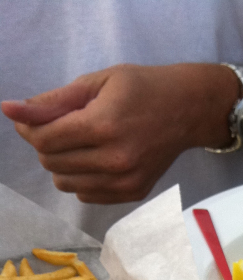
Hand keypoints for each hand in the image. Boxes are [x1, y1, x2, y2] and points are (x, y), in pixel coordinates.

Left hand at [1, 64, 239, 203]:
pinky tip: (94, 160)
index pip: (46, 140)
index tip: (30, 119)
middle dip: (45, 146)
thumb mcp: (96, 83)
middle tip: (58, 128)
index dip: (29, 129)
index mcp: (104, 126)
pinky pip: (87, 195)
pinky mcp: (133, 193)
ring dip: (62, 165)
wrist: (186, 111)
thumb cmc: (141, 89)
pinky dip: (81, 179)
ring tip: (78, 145)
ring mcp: (125, 181)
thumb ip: (53, 101)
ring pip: (66, 184)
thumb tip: (12, 111)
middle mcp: (115, 159)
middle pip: (53, 164)